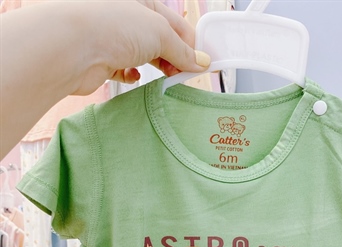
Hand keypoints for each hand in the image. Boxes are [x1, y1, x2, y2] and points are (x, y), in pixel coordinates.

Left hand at [76, 0, 210, 94]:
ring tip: (166, 78)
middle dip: (175, 59)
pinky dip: (132, 75)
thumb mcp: (160, 33)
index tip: (204, 64)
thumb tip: (201, 62)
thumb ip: (182, 50)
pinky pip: (124, 70)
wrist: (72, 47)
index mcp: (144, 2)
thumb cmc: (112, 26)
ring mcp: (114, 39)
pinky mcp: (103, 61)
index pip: (177, 25)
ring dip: (157, 68)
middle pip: (161, 41)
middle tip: (186, 75)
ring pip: (144, 56)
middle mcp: (128, 17)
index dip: (192, 45)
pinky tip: (134, 76)